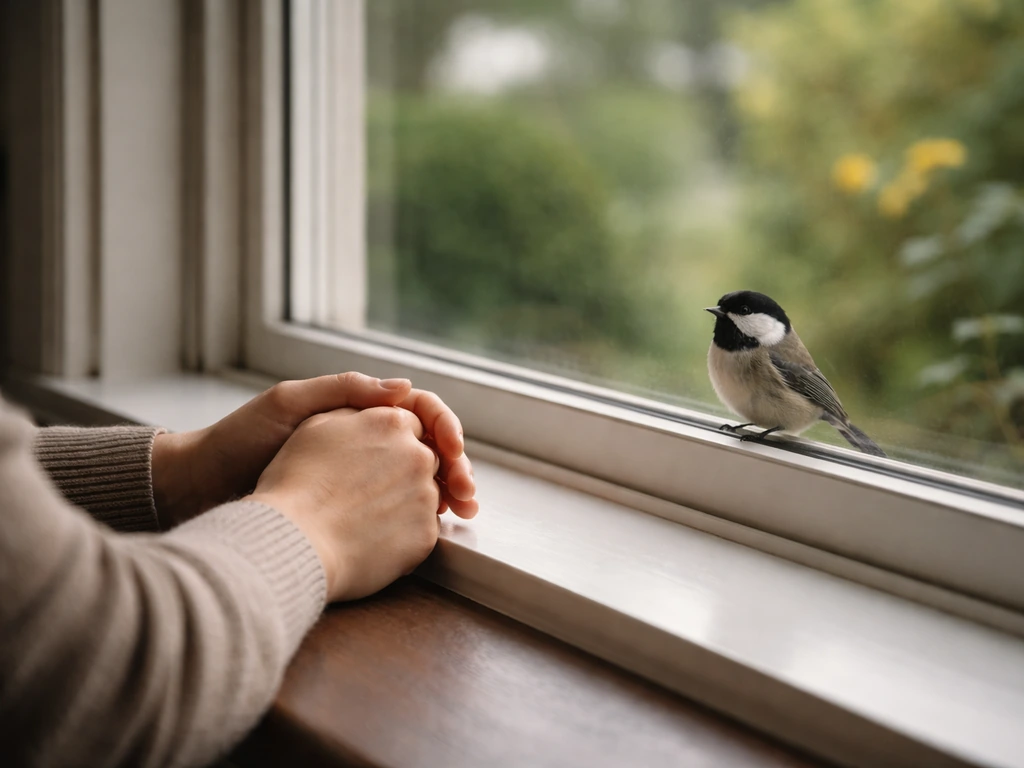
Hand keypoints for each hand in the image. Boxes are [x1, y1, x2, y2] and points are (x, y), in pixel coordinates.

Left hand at [151, 373, 477, 526]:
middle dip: (456, 467)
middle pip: (429, 447)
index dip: (444, 428)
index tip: (452, 451)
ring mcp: (359, 474)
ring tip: (460, 513)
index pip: (420, 411)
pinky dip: (422, 516)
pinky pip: (398, 507)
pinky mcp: (351, 506)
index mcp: (358, 410)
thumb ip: (343, 390)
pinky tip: (433, 528)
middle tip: (467, 494)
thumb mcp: (288, 404)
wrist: (202, 485)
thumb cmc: (239, 438)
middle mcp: (365, 440)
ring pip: (420, 479)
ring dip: (446, 492)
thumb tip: (403, 386)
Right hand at [246, 406, 444, 601]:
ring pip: (428, 494)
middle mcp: (417, 456)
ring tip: (365, 515)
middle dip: (404, 471)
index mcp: (392, 423)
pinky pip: (424, 528)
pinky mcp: (426, 534)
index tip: (373, 459)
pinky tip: (373, 536)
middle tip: (367, 490)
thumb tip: (394, 394)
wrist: (293, 541)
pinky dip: (405, 531)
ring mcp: (425, 496)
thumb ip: (360, 405)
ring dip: (406, 501)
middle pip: (425, 458)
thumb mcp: (317, 424)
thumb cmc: (295, 484)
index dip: (391, 442)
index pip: (412, 426)